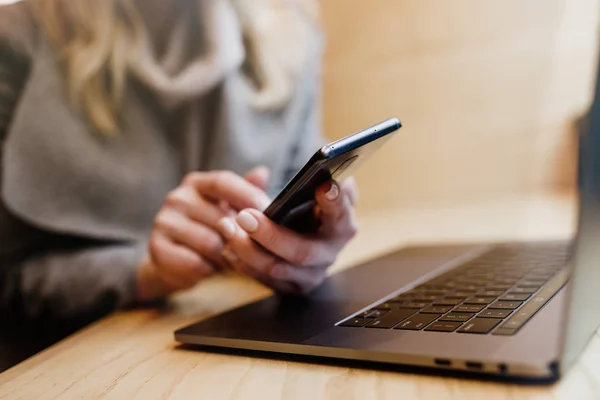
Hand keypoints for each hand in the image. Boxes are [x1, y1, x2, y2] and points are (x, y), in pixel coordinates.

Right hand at [137, 167, 270, 300]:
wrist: (177, 261)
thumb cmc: (212, 230)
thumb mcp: (231, 210)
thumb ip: (247, 192)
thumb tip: (262, 172)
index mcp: (198, 183)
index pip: (223, 181)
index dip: (247, 196)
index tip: (267, 212)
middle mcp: (177, 197)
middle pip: (220, 217)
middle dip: (241, 237)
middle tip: (252, 249)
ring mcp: (164, 221)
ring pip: (210, 243)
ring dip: (226, 257)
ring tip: (231, 260)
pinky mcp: (157, 247)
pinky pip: (195, 263)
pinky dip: (209, 270)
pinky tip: (211, 269)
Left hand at [216, 178, 358, 293]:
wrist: (303, 233)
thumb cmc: (308, 205)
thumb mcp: (316, 188)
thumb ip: (319, 177)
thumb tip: (325, 166)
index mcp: (341, 224)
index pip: (341, 214)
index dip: (335, 202)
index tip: (322, 186)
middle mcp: (330, 252)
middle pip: (303, 252)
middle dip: (271, 235)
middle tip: (245, 216)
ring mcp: (311, 274)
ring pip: (278, 269)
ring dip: (248, 250)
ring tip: (227, 227)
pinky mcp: (292, 287)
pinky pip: (263, 279)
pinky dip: (243, 263)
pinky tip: (227, 247)